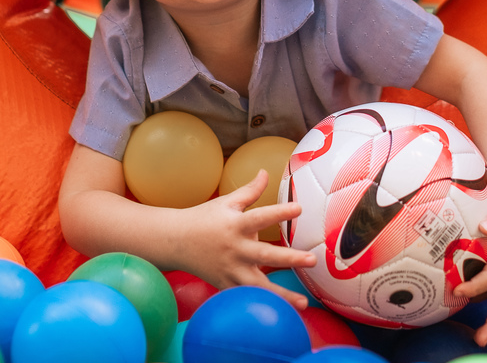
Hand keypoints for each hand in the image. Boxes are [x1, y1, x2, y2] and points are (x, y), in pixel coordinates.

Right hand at [184, 169, 315, 309]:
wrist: (175, 242)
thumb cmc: (204, 218)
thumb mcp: (226, 202)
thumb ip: (249, 190)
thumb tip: (266, 171)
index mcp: (235, 224)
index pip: (260, 217)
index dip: (280, 212)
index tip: (299, 209)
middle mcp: (235, 248)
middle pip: (265, 254)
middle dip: (289, 258)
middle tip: (312, 259)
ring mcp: (230, 270)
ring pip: (258, 285)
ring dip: (281, 295)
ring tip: (303, 303)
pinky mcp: (226, 285)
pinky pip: (246, 297)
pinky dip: (261, 304)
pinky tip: (280, 314)